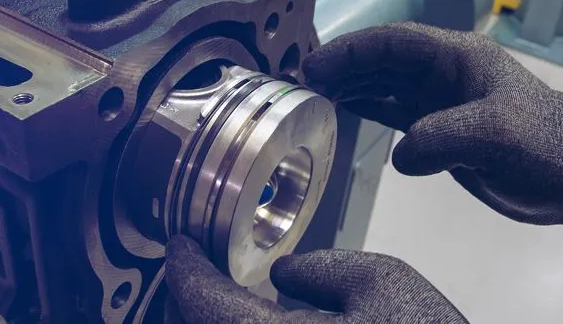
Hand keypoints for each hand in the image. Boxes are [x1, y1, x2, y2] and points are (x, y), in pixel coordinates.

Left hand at [165, 235, 466, 322]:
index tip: (180, 245)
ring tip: (225, 296)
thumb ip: (320, 268)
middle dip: (187, 297)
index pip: (199, 299)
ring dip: (208, 321)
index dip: (184, 265)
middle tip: (199, 268)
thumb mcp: (381, 281)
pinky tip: (257, 322)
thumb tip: (283, 275)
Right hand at [303, 22, 562, 238]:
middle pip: (383, 60)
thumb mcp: (494, 137)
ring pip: (384, 83)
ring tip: (313, 96)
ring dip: (350, 86)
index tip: (316, 66)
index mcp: (458, 58)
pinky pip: (393, 109)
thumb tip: (401, 154)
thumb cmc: (541, 149)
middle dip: (343, 67)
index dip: (352, 51)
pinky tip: (344, 110)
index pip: (393, 42)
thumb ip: (440, 138)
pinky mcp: (438, 126)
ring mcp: (440, 99)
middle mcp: (444, 72)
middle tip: (303, 84)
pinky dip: (366, 107)